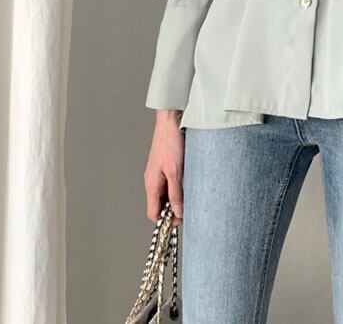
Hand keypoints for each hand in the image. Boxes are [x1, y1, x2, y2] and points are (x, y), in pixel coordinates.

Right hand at [144, 109, 184, 225]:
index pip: (153, 213)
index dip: (165, 220)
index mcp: (151, 184)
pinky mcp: (165, 166)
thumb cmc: (170, 143)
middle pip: (160, 205)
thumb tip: (178, 213)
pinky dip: (178, 187)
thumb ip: (176, 193)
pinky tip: (189, 182)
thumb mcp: (176, 171)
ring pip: (166, 194)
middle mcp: (152, 180)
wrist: (171, 121)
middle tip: (189, 208)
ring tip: (191, 194)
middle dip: (173, 210)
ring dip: (177, 197)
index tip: (180, 220)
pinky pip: (170, 183)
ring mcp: (158, 173)